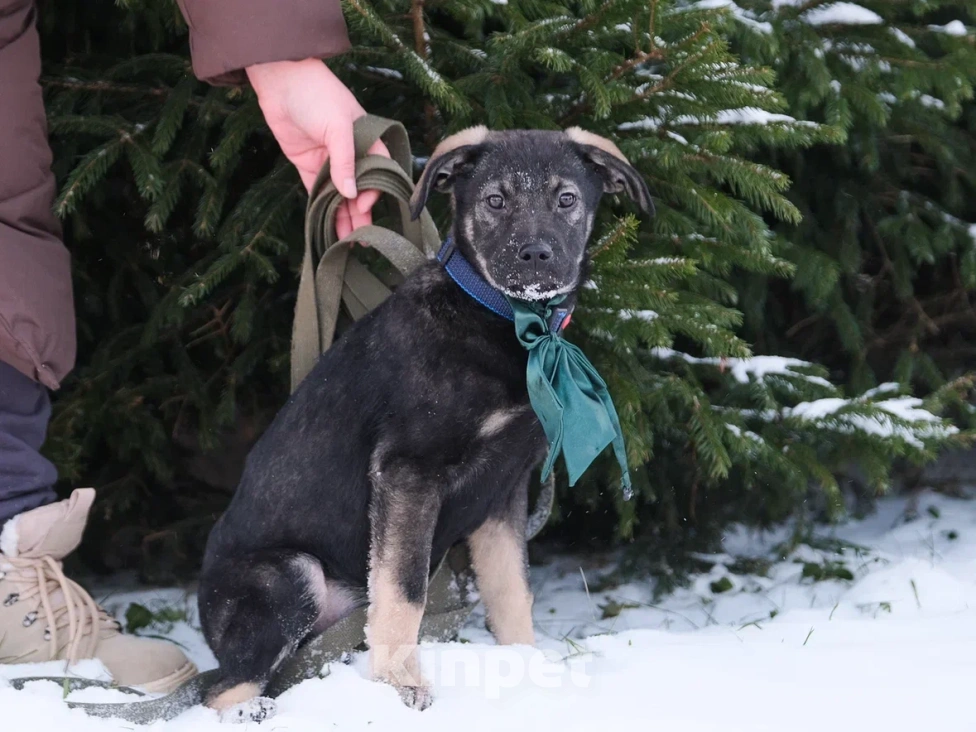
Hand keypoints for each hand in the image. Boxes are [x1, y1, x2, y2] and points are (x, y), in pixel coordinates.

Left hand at [245, 58, 387, 239]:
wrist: (280, 80)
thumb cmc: (318, 95)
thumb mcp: (338, 126)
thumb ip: (345, 162)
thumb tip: (350, 195)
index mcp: (367, 141)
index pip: (378, 172)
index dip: (373, 191)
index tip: (362, 204)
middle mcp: (350, 153)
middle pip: (360, 189)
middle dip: (361, 214)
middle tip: (363, 239)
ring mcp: (329, 161)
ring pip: (339, 195)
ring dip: (343, 217)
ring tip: (347, 242)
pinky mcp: (308, 165)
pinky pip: (318, 191)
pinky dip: (322, 209)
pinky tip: (327, 227)